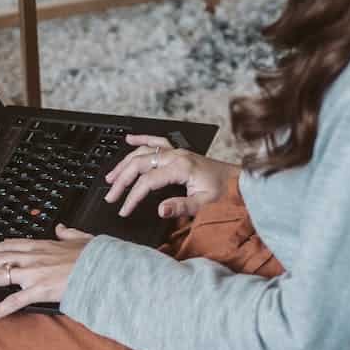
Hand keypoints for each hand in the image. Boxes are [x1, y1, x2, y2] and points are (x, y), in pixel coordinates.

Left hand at [0, 224, 92, 322]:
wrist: (105, 267)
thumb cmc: (96, 256)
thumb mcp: (82, 238)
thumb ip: (69, 234)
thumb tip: (62, 228)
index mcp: (43, 246)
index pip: (13, 246)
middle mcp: (34, 258)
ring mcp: (34, 274)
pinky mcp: (39, 290)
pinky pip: (14, 302)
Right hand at [104, 134, 238, 220]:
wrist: (238, 180)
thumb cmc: (223, 192)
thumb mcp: (204, 204)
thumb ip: (181, 207)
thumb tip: (160, 210)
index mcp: (180, 167)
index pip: (147, 182)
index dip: (132, 196)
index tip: (123, 210)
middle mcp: (175, 156)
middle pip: (138, 164)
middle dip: (121, 180)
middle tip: (110, 196)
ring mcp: (176, 151)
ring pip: (142, 152)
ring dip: (124, 164)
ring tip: (110, 177)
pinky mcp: (178, 151)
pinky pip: (155, 141)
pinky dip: (140, 139)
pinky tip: (129, 139)